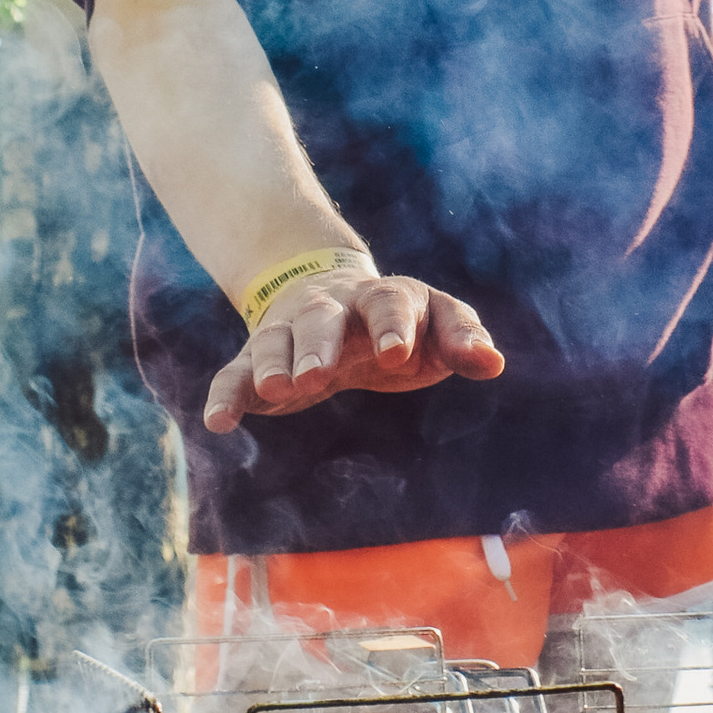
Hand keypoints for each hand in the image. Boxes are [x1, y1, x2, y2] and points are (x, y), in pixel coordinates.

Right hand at [202, 264, 506, 433]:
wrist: (330, 291)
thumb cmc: (397, 321)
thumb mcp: (434, 325)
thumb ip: (461, 340)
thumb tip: (494, 362)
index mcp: (384, 297)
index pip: (392, 303)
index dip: (395, 327)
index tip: (397, 355)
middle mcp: (331, 308)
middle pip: (322, 318)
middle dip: (319, 344)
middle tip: (318, 374)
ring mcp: (290, 329)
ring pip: (276, 341)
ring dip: (274, 363)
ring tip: (275, 389)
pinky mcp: (258, 356)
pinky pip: (236, 373)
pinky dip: (226, 395)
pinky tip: (218, 422)